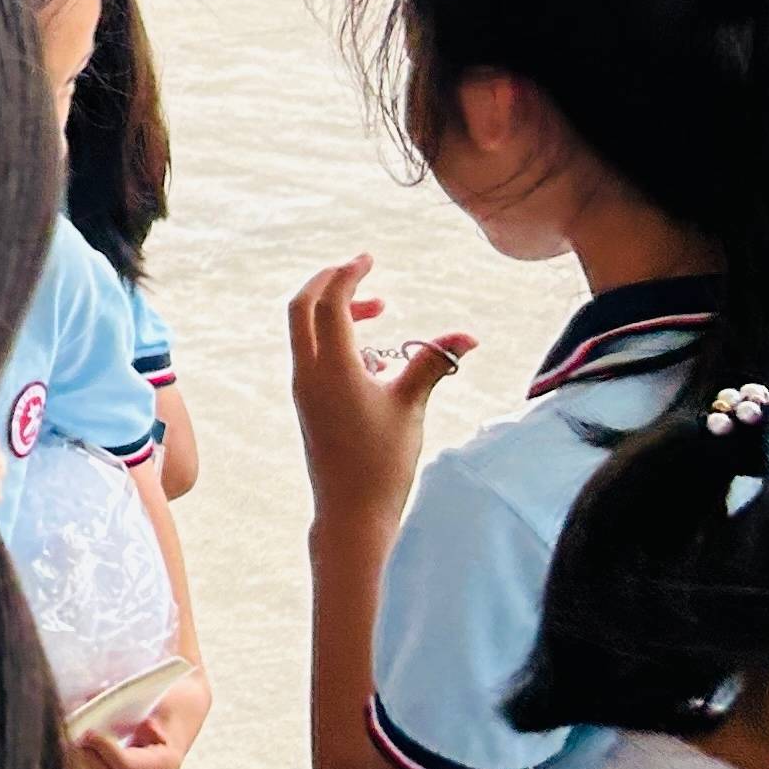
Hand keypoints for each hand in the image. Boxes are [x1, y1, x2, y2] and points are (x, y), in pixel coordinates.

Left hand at [66, 662, 209, 768]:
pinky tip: (67, 742)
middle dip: (81, 753)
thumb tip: (86, 699)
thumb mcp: (154, 692)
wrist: (184, 710)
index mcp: (166, 762)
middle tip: (64, 727)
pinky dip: (75, 764)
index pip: (124, 764)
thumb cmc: (170, 698)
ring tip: (63, 732)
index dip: (100, 747)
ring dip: (74, 760)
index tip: (84, 727)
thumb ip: (123, 695)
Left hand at [287, 254, 476, 532]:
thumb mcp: (412, 405)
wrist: (351, 509)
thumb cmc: (383, 461)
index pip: (329, 303)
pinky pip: (312, 353)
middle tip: (363, 272)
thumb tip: (467, 336)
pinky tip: (376, 357)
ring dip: (336, 310)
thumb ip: (433, 362)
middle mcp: (307, 372)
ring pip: (305, 329)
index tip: (369, 259)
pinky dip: (336, 338)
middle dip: (330, 282)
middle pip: (302, 306)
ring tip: (381, 312)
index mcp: (330, 368)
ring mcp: (303, 387)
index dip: (347, 275)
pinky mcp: (307, 400)